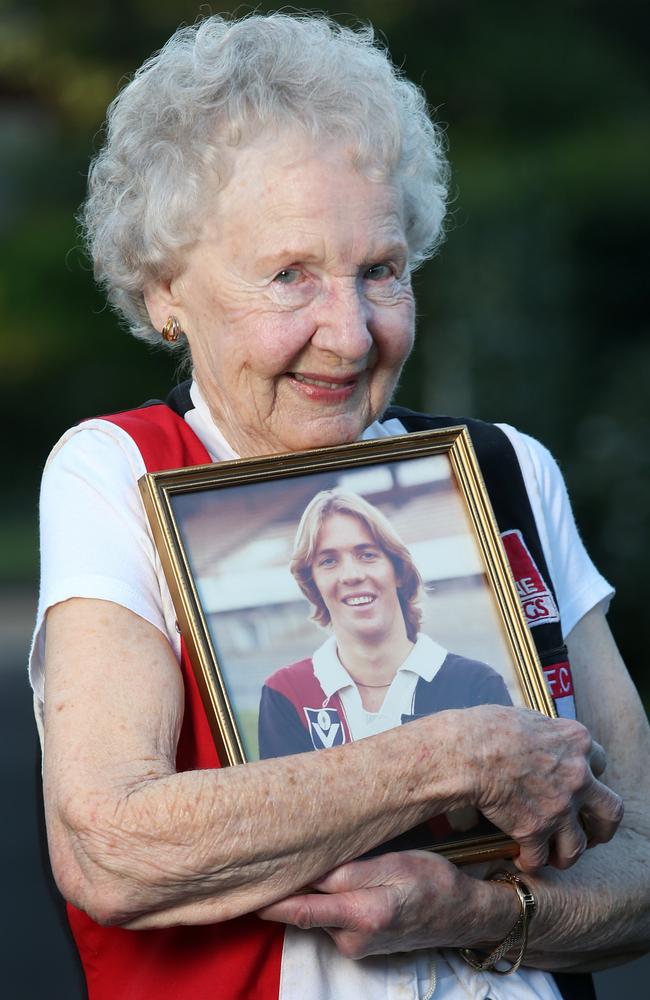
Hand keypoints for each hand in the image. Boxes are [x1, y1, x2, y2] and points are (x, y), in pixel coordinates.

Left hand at [258, 851, 516, 958]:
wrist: (462, 915)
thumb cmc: (433, 881)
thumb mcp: (396, 864)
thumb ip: (350, 871)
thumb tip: (308, 868)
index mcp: (363, 914)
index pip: (301, 908)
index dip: (270, 897)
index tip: (244, 882)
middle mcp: (352, 938)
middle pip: (302, 910)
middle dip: (281, 887)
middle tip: (259, 857)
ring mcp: (354, 945)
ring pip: (316, 911)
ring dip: (306, 889)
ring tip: (298, 855)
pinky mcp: (357, 944)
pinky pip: (329, 917)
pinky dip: (322, 899)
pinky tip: (326, 877)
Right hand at [457, 706, 622, 872]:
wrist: (469, 752)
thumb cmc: (490, 728)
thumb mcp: (529, 717)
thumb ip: (546, 733)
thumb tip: (540, 739)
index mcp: (577, 742)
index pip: (600, 762)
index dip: (590, 775)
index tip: (581, 783)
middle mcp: (578, 777)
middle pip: (611, 811)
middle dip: (603, 827)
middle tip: (591, 832)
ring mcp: (560, 807)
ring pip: (578, 846)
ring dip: (567, 853)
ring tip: (556, 856)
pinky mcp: (535, 830)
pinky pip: (539, 858)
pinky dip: (530, 861)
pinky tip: (522, 859)